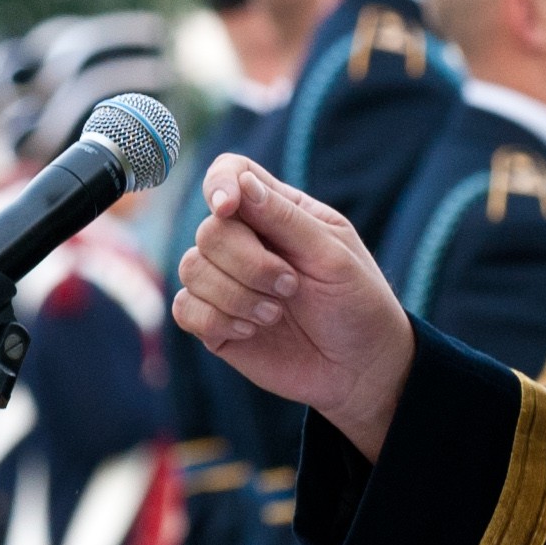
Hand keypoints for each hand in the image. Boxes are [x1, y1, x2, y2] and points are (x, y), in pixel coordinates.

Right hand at [170, 154, 416, 457]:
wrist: (360, 370)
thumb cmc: (357, 304)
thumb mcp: (334, 255)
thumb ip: (286, 219)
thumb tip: (240, 183)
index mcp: (277, 211)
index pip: (230, 174)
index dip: (220, 185)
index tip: (230, 209)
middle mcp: (244, 241)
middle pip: (209, 230)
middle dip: (248, 264)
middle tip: (290, 287)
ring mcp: (225, 282)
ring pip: (191, 268)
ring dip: (236, 296)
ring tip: (276, 315)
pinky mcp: (213, 322)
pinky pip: (185, 309)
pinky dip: (217, 320)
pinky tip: (251, 331)